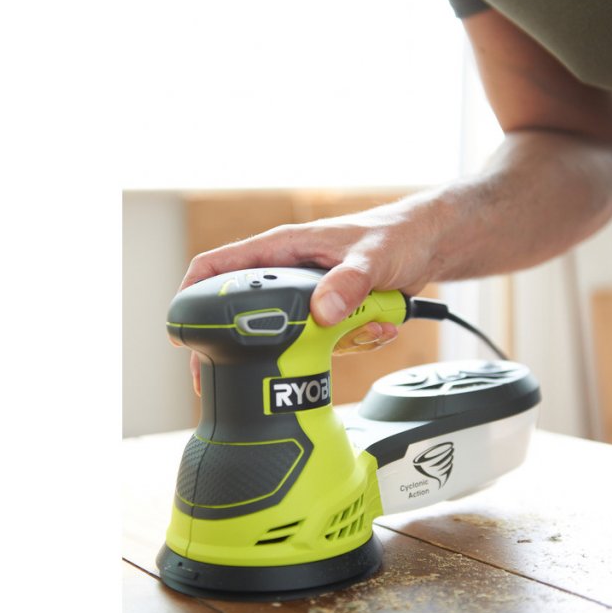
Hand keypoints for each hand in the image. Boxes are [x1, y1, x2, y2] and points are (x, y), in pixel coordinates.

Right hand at [176, 195, 444, 395]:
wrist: (429, 243)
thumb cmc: (397, 235)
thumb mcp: (374, 258)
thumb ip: (348, 282)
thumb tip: (320, 312)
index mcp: (283, 247)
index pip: (218, 266)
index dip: (191, 297)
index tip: (182, 334)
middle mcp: (288, 272)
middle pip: (248, 314)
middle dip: (259, 349)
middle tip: (260, 377)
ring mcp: (308, 295)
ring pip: (292, 337)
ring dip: (326, 347)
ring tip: (363, 328)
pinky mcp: (329, 314)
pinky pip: (326, 343)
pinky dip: (353, 343)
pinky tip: (377, 327)